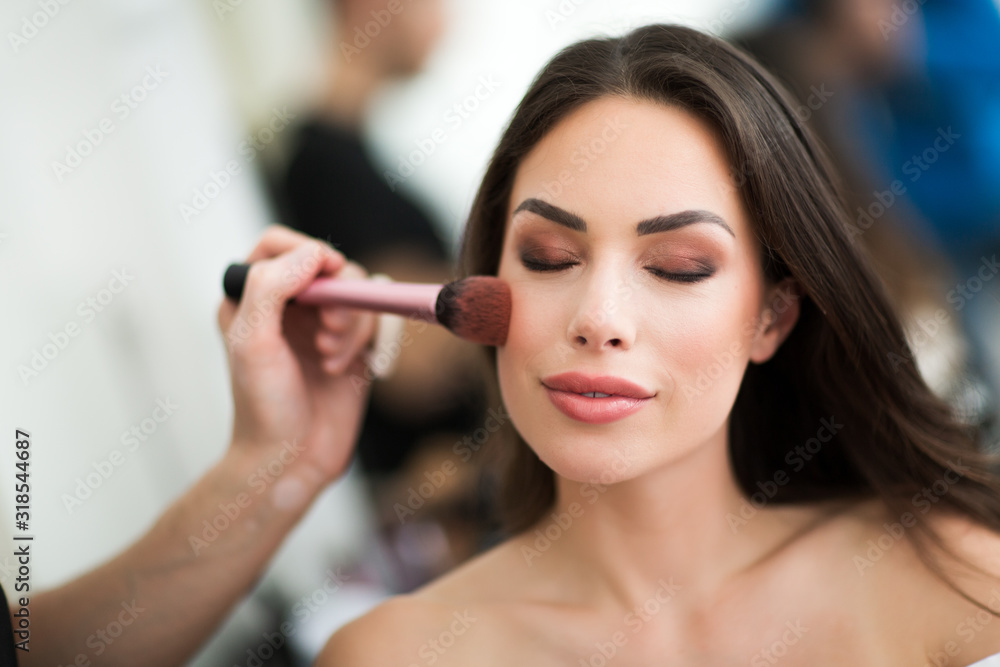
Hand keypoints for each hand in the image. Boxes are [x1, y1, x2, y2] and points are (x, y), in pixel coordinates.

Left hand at [217, 225, 376, 485]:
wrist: (290, 462)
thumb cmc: (262, 408)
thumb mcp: (253, 342)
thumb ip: (272, 286)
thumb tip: (314, 254)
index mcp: (250, 297)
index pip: (277, 244)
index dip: (305, 250)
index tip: (326, 274)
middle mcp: (286, 306)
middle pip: (327, 265)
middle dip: (337, 296)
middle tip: (328, 330)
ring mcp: (320, 325)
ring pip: (355, 292)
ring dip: (350, 323)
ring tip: (329, 356)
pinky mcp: (350, 346)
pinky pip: (372, 319)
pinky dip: (362, 340)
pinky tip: (340, 368)